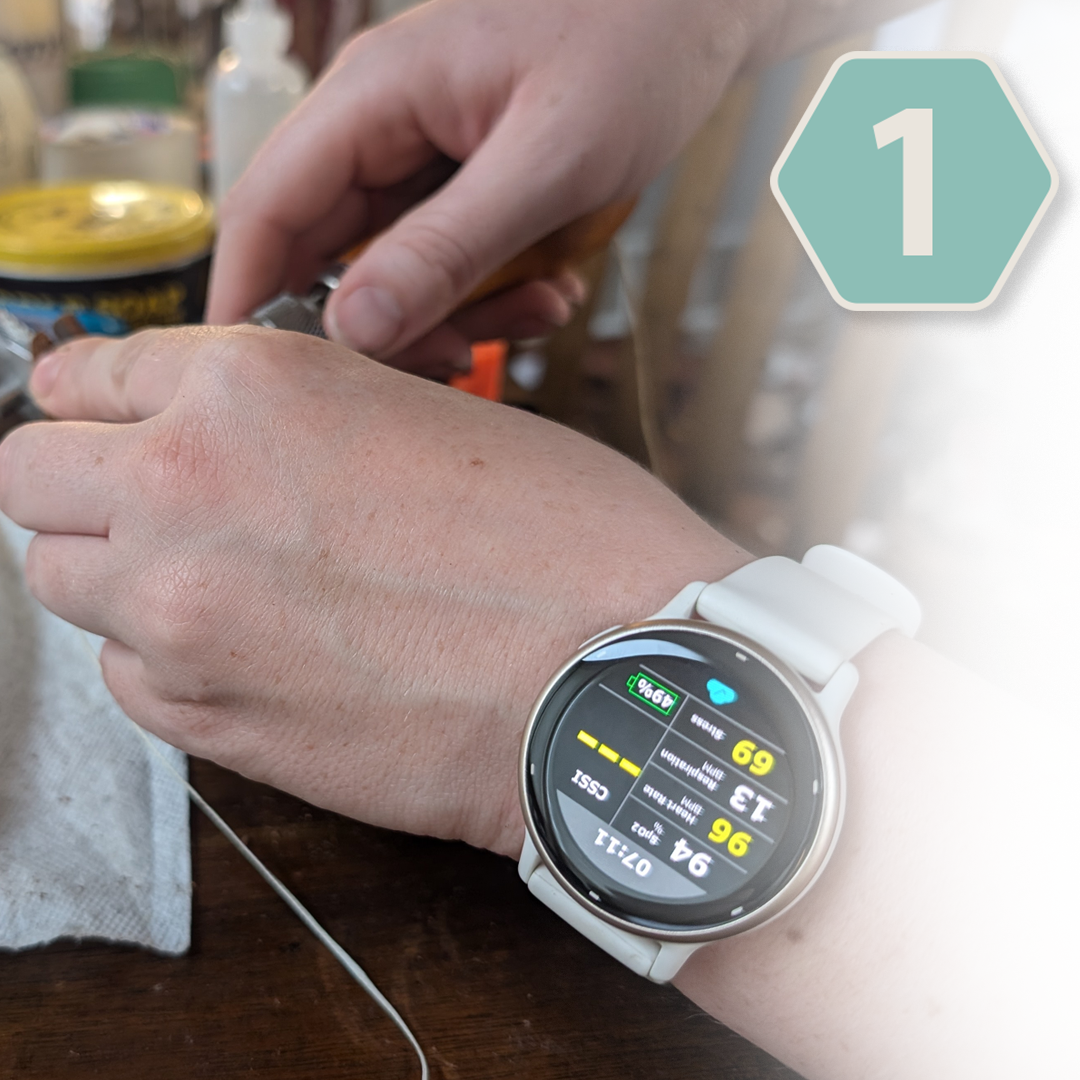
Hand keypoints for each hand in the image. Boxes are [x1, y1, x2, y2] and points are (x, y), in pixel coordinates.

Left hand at [0, 329, 741, 852]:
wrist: (611, 678)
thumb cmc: (562, 542)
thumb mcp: (429, 415)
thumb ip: (298, 419)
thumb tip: (232, 437)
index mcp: (251, 387)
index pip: (83, 376)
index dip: (98, 398)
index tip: (107, 420)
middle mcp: (186, 489)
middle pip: (29, 479)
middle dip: (81, 481)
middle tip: (149, 500)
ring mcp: (180, 615)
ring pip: (61, 581)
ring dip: (119, 573)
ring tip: (215, 583)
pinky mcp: (205, 721)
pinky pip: (124, 679)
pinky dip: (163, 660)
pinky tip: (249, 653)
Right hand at [206, 0, 776, 374]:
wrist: (697, 8)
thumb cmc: (635, 44)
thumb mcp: (548, 159)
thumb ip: (448, 246)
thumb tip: (354, 327)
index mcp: (374, 99)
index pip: (267, 207)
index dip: (248, 297)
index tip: (258, 379)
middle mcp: (380, 128)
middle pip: (324, 255)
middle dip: (381, 327)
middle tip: (454, 359)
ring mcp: (420, 158)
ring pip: (391, 272)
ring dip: (455, 313)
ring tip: (538, 307)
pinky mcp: (461, 185)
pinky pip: (445, 262)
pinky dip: (489, 294)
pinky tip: (551, 289)